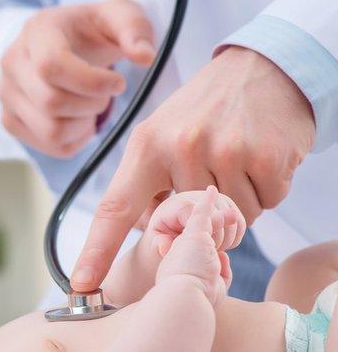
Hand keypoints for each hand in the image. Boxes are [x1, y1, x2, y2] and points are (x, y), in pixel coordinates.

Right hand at [0, 0, 155, 157]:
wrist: (64, 42)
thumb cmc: (92, 30)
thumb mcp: (119, 17)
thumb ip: (136, 30)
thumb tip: (145, 57)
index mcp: (37, 32)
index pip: (51, 66)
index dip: (90, 82)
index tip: (118, 83)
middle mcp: (12, 63)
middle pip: (51, 102)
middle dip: (92, 105)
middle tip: (107, 94)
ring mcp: (7, 95)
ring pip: (50, 131)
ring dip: (84, 126)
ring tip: (93, 107)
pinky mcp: (10, 120)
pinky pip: (48, 146)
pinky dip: (75, 140)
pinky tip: (82, 120)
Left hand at [71, 45, 314, 292]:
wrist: (263, 67)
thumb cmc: (203, 111)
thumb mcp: (160, 136)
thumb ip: (148, 186)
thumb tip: (156, 239)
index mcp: (145, 147)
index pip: (115, 208)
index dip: (96, 250)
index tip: (83, 284)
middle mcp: (181, 147)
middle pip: (188, 225)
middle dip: (201, 215)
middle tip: (211, 173)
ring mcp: (225, 150)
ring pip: (232, 219)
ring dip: (238, 202)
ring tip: (236, 160)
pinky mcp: (267, 156)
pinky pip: (266, 204)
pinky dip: (267, 189)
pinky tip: (260, 157)